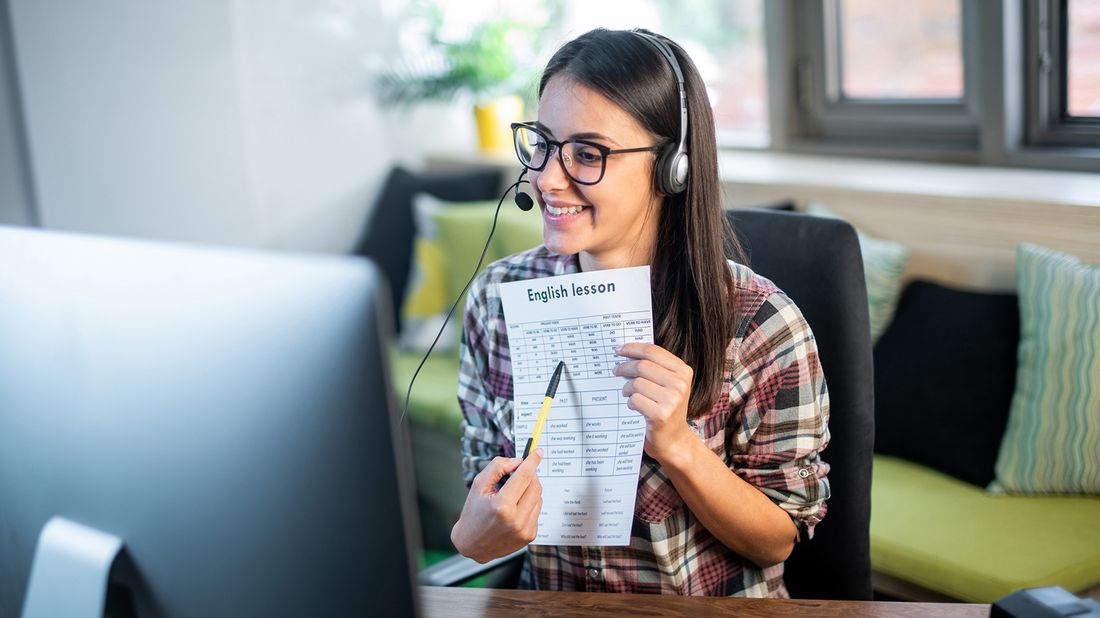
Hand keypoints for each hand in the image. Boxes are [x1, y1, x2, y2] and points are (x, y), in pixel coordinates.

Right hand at [450, 451, 542, 562]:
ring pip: (538, 498)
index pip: (524, 476)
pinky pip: (537, 511)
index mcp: (502, 506)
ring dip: (529, 489)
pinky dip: (529, 504)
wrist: (472, 544)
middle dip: (531, 474)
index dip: (532, 461)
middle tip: (521, 471)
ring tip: (513, 493)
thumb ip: (498, 467)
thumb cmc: (474, 512)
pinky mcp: (530, 536)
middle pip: (535, 486)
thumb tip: (518, 461)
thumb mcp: (479, 485)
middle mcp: (516, 519)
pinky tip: (515, 508)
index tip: (538, 452)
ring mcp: (524, 530)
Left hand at [613, 342, 696, 465]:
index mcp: (683, 371)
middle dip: (624, 367)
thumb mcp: (667, 384)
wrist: (674, 440)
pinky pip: (635, 399)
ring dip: (626, 388)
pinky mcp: (661, 415)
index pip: (653, 351)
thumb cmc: (665, 408)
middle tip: (615, 371)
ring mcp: (672, 400)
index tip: (619, 349)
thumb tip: (625, 350)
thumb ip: (654, 367)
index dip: (633, 348)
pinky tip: (634, 407)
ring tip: (627, 393)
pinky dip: (630, 402)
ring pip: (637, 383)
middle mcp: (680, 384)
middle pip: (643, 365)